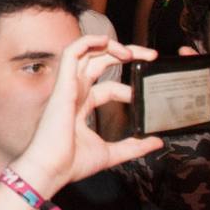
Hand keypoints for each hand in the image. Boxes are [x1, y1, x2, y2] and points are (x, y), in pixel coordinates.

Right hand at [10, 35, 164, 194]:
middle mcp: (75, 92)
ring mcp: (68, 85)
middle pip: (100, 62)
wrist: (52, 168)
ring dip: (111, 45)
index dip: (128, 86)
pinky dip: (88, 42)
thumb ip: (134, 146)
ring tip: (133, 52)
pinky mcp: (63, 83)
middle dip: (125, 54)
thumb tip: (157, 142)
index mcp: (83, 106)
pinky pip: (72, 52)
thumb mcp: (111, 153)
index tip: (145, 91)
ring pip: (87, 52)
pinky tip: (107, 41)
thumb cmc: (71, 163)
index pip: (108, 86)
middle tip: (150, 56)